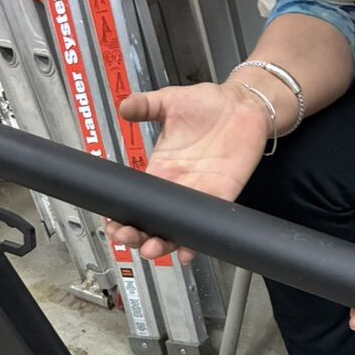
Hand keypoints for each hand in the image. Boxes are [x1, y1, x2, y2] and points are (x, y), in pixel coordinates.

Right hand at [105, 81, 269, 263]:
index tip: (111, 223)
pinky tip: (185, 253)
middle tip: (127, 237)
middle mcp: (177, 187)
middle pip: (152, 221)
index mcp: (161, 168)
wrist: (243, 104)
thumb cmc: (209, 104)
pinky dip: (195, 242)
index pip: (137, 199)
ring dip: (163, 244)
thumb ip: (146, 105)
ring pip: (176, 230)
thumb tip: (123, 106)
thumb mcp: (171, 101)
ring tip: (151, 249)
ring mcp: (199, 195)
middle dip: (137, 235)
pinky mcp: (221, 197)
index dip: (122, 215)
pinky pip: (206, 225)